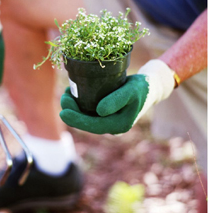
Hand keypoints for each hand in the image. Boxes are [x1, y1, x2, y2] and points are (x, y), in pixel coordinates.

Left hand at [60, 60, 175, 134]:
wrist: (150, 87)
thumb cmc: (142, 87)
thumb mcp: (131, 90)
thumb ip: (117, 99)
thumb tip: (99, 111)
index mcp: (120, 125)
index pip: (94, 126)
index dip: (77, 120)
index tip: (63, 112)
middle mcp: (113, 126)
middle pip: (88, 123)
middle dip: (72, 113)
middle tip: (63, 98)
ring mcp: (110, 121)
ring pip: (87, 118)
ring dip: (75, 108)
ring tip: (66, 94)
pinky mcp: (107, 114)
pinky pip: (90, 112)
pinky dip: (81, 105)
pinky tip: (74, 95)